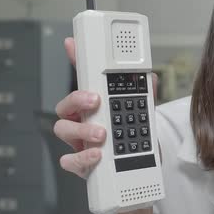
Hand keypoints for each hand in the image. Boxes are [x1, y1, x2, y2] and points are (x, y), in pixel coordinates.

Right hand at [54, 37, 158, 178]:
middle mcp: (82, 120)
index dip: (74, 59)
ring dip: (82, 130)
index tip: (72, 44)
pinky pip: (69, 160)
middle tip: (95, 101)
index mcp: (94, 105)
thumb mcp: (144, 114)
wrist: (140, 169)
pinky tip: (96, 155)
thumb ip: (146, 96)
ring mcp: (79, 141)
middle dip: (77, 99)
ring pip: (63, 129)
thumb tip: (151, 78)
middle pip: (65, 103)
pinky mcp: (81, 162)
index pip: (82, 79)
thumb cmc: (136, 139)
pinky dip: (81, 157)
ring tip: (102, 134)